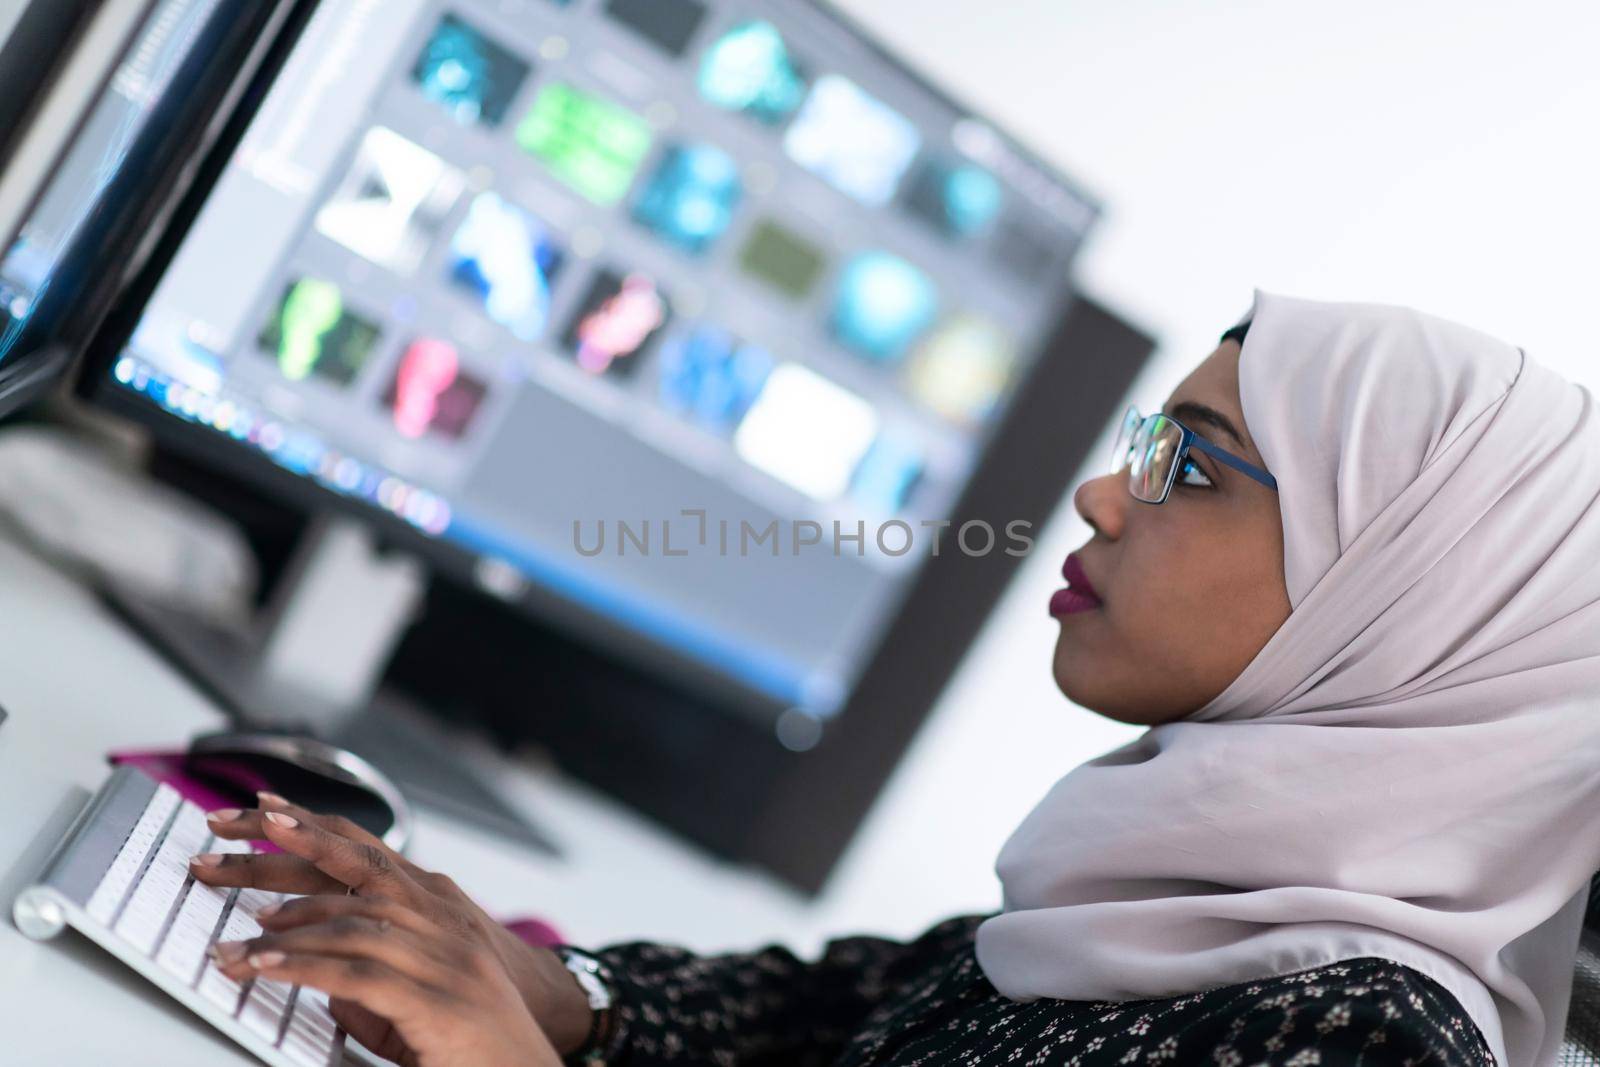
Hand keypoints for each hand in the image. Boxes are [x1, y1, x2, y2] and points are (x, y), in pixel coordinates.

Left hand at [189, 794, 589, 1064]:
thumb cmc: (473, 1033)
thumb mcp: (416, 988)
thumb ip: (366, 968)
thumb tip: (310, 965)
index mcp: (438, 903)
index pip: (366, 850)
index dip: (313, 825)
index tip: (261, 808)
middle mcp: (441, 916)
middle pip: (354, 866)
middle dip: (281, 850)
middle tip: (217, 848)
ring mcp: (442, 953)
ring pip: (350, 920)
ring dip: (279, 929)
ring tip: (229, 944)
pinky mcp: (434, 998)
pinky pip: (357, 974)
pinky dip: (304, 967)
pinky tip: (264, 967)